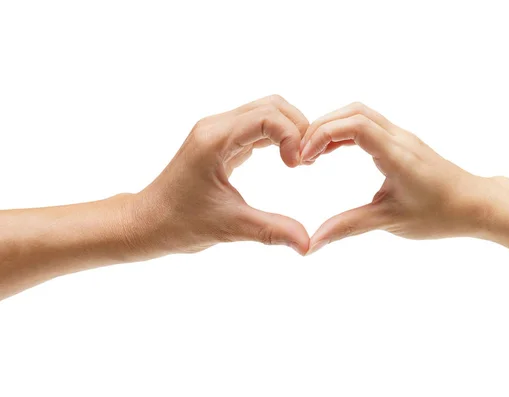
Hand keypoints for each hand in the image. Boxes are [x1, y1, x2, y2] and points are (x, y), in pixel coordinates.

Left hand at [128, 95, 310, 256]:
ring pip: (265, 111)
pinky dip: (277, 137)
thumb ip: (272, 231)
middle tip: (306, 161)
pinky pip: (256, 126)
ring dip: (289, 130)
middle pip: (271, 105)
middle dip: (297, 128)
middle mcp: (215, 126)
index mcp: (214, 140)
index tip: (298, 166)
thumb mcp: (229, 228)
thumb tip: (308, 244)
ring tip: (298, 161)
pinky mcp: (220, 141)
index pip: (268, 117)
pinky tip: (286, 160)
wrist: (146, 223)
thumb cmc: (178, 224)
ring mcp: (217, 131)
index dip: (293, 136)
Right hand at [300, 102, 489, 253]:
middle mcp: (399, 138)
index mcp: (397, 154)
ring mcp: (402, 137)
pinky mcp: (402, 142)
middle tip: (301, 153)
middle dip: (321, 126)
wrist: (475, 204)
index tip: (304, 158)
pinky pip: (368, 124)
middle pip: (354, 111)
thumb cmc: (440, 214)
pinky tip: (333, 152)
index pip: (355, 125)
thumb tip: (312, 243)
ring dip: (333, 127)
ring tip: (313, 153)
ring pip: (361, 114)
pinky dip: (345, 132)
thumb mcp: (390, 222)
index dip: (323, 134)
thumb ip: (348, 227)